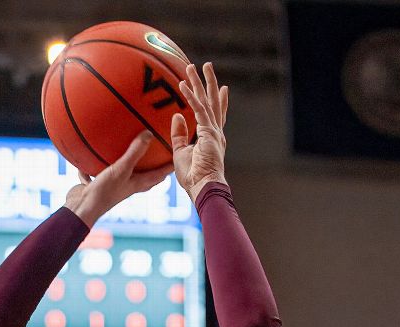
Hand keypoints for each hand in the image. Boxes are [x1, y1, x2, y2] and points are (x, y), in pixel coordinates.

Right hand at [65, 132, 173, 225]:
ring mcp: (113, 186)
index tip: (179, 155)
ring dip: (127, 163)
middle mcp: (128, 186)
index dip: (170, 166)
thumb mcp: (121, 168)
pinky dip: (97, 165)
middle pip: (146, 176)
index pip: (161, 174)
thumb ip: (134, 152)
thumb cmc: (105, 192)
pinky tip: (91, 155)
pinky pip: (99, 172)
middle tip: (159, 152)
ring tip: (128, 148)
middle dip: (154, 165)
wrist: (81, 208)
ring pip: (124, 173)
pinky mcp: (98, 185)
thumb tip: (149, 133)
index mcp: (139, 184)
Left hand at [171, 62, 228, 200]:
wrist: (203, 187)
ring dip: (199, 82)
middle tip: (207, 66)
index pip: (216, 115)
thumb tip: (177, 115)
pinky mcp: (208, 132)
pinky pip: (198, 110)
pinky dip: (190, 97)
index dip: (219, 100)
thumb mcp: (181, 152)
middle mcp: (215, 131)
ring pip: (207, 101)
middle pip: (213, 102)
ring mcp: (213, 131)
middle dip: (209, 83)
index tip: (222, 88)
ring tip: (192, 67)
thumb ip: (179, 134)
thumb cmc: (193, 176)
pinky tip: (182, 85)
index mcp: (212, 138)